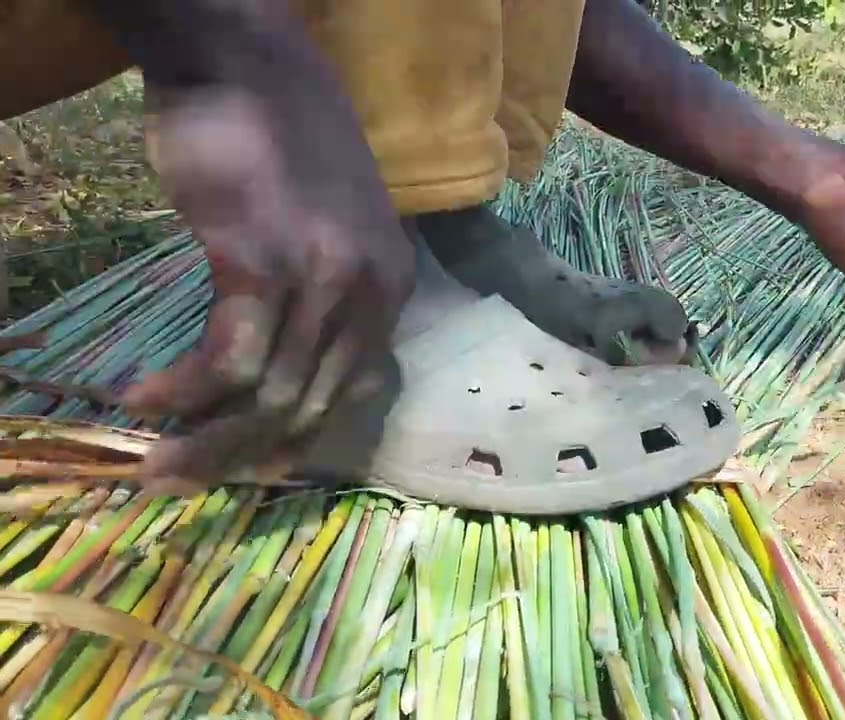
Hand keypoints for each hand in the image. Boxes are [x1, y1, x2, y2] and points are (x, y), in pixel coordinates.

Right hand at [121, 83, 412, 493]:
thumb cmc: (281, 143)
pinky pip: (229, 359)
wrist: (247, 64)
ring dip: (206, 440)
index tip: (251, 466)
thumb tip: (294, 364)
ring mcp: (321, 279)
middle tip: (183, 480)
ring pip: (270, 395)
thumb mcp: (330, 227)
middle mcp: (370, 292)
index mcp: (392, 287)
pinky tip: (145, 398)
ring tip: (155, 462)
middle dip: (244, 457)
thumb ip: (328, 293)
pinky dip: (185, 391)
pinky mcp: (261, 263)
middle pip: (311, 405)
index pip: (355, 391)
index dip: (299, 439)